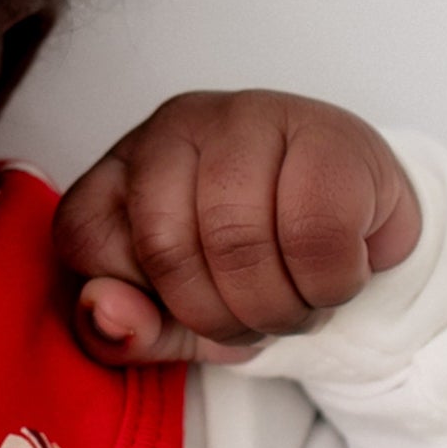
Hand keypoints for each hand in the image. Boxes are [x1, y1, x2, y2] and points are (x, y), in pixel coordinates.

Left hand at [54, 90, 420, 364]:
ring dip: (277, 308)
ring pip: (238, 240)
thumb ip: (117, 329)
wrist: (360, 234)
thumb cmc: (248, 270)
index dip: (141, 306)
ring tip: (298, 305)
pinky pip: (317, 236)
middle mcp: (175, 127)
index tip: (190, 319)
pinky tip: (338, 273)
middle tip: (256, 326)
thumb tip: (107, 310)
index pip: (86, 240)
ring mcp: (251, 117)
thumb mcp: (168, 317)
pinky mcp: (331, 135)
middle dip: (218, 319)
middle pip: (164, 247)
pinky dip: (331, 285)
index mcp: (121, 167)